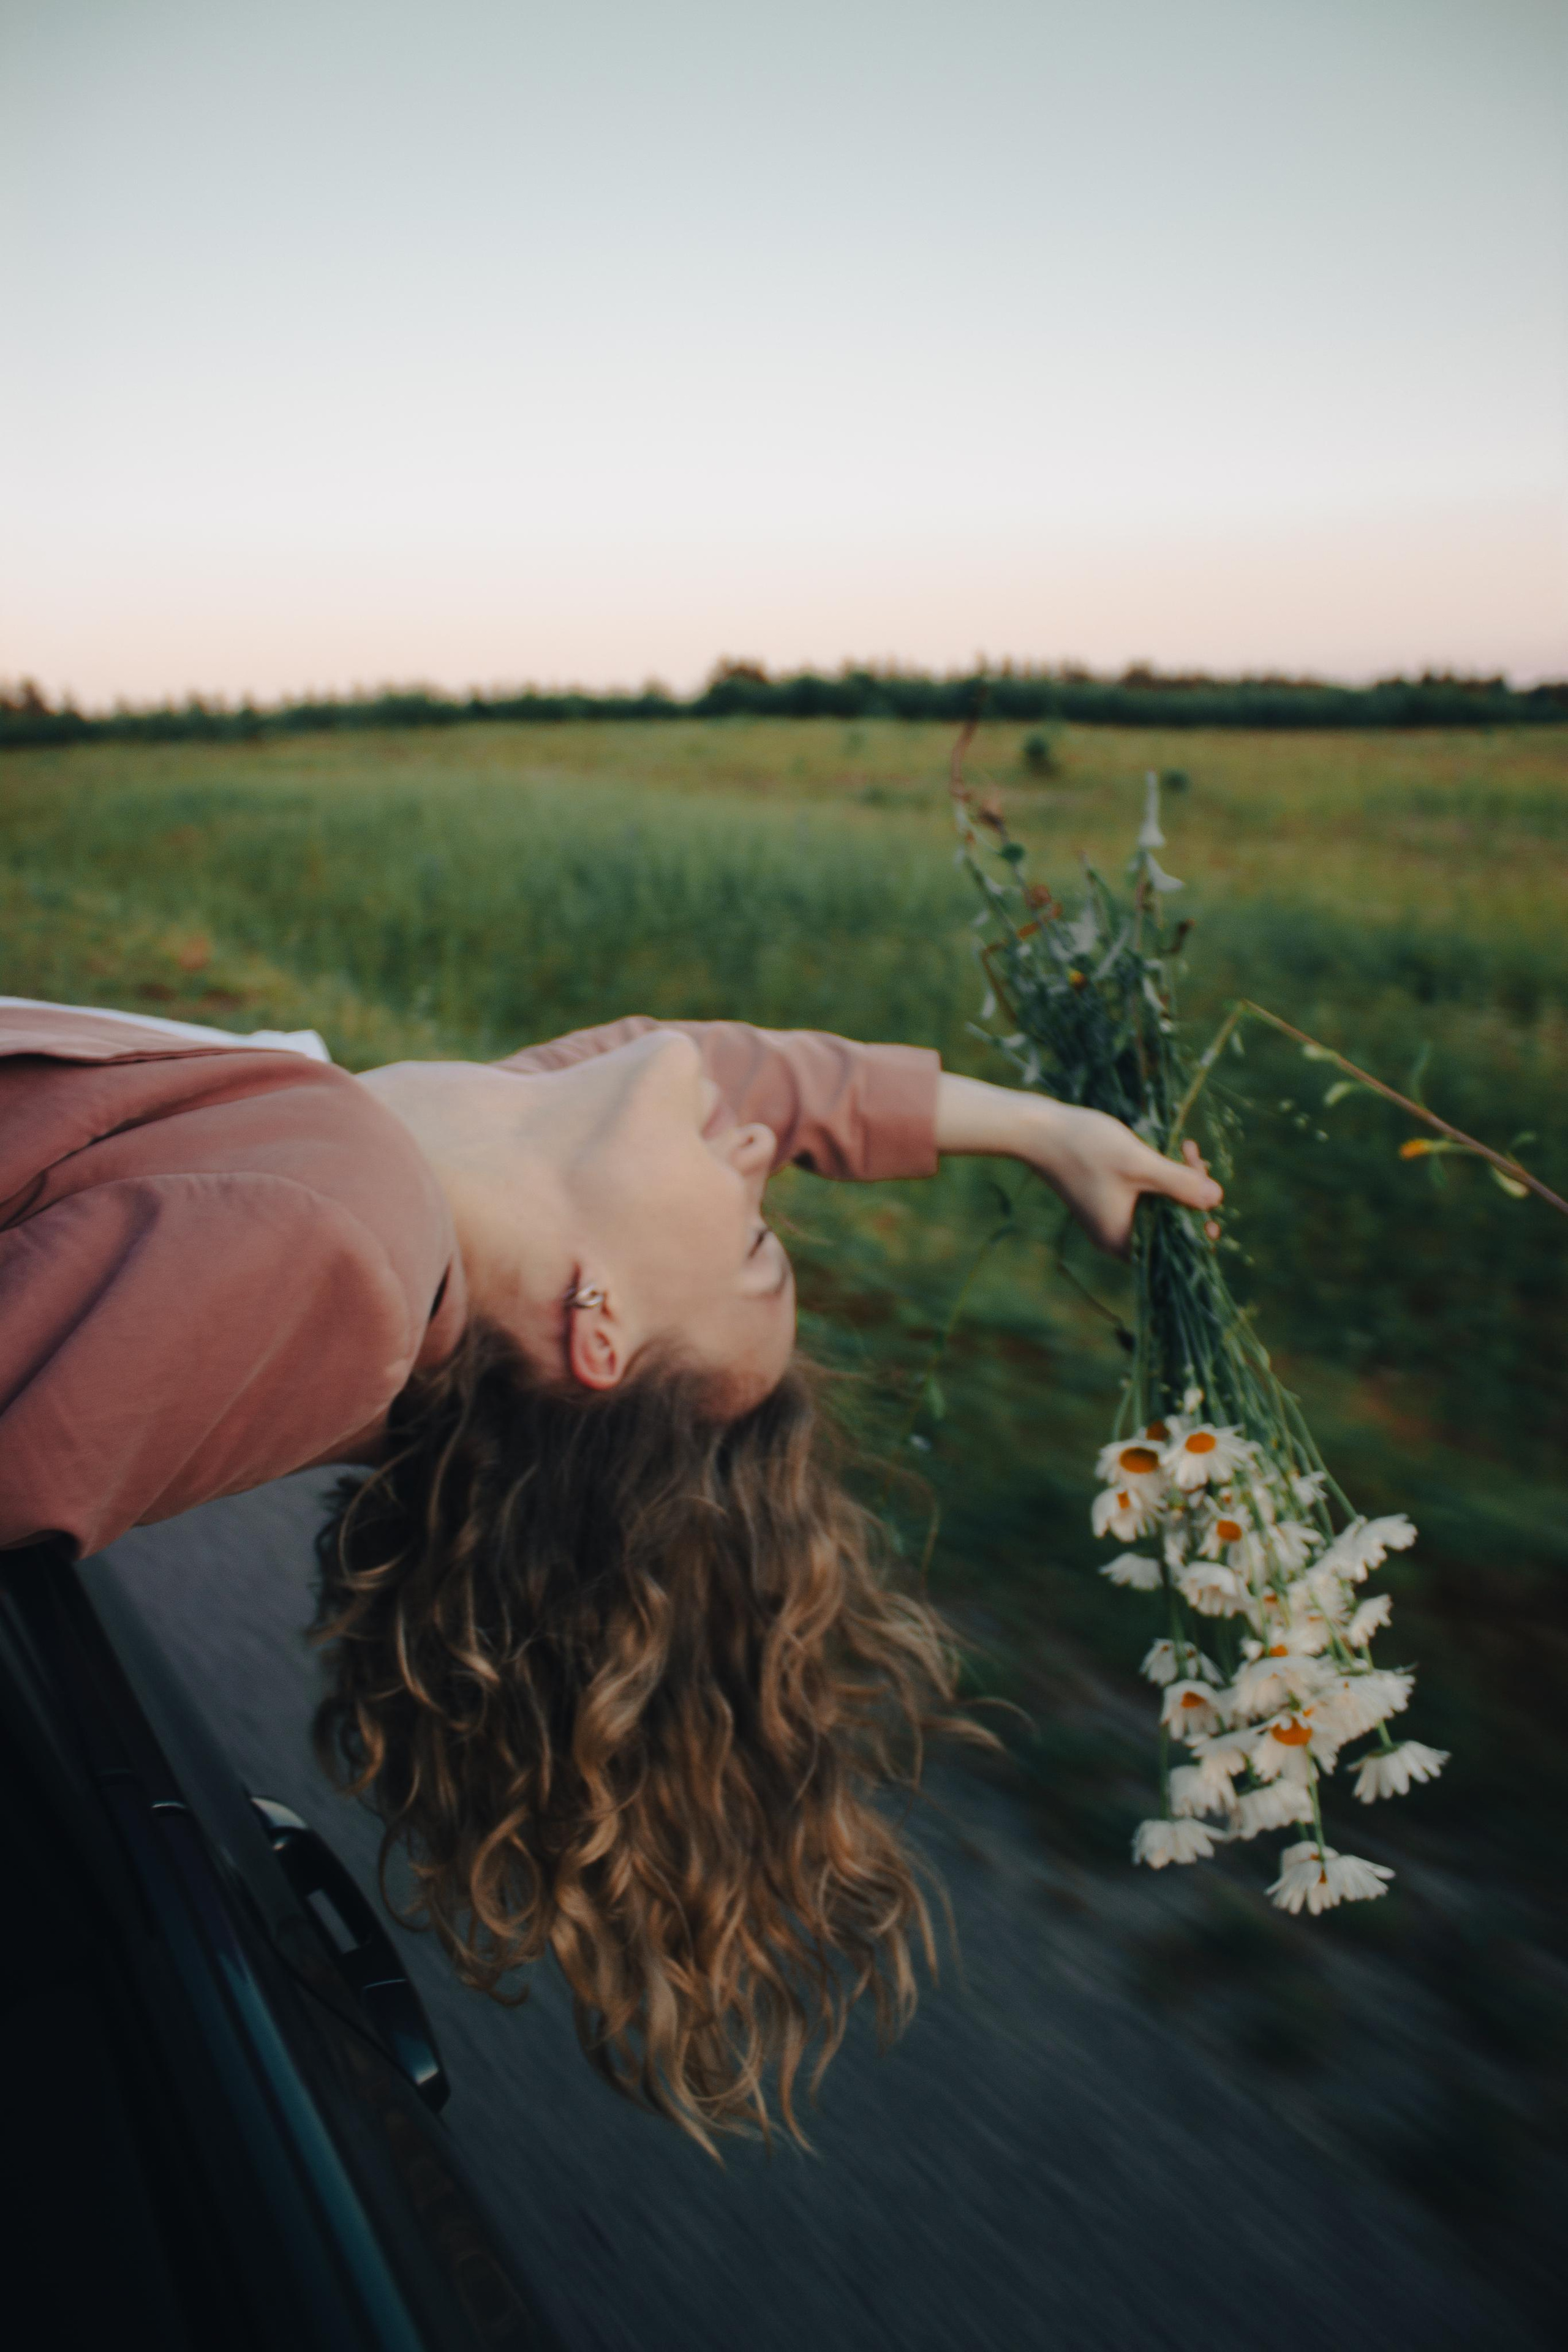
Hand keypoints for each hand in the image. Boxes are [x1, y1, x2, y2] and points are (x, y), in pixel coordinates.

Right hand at [932, 1072, 1222, 1255]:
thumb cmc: (1086, 1148)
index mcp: (1123, 1240)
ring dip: (1176, 1180)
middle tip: (1194, 1155)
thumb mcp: (1139, 1164)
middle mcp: (1115, 1237)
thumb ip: (1180, 1183)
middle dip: (1190, 1194)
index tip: (1210, 1188)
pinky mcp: (1103, 1199)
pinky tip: (1167, 1151)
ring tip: (1185, 1147)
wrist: (1036, 1130)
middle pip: (1170, 1226)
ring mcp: (1108, 1218)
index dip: (1200, 1221)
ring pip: (1158, 1207)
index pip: (1176, 1245)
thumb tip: (1217, 1200)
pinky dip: (1158, 1177)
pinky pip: (1142, 1196)